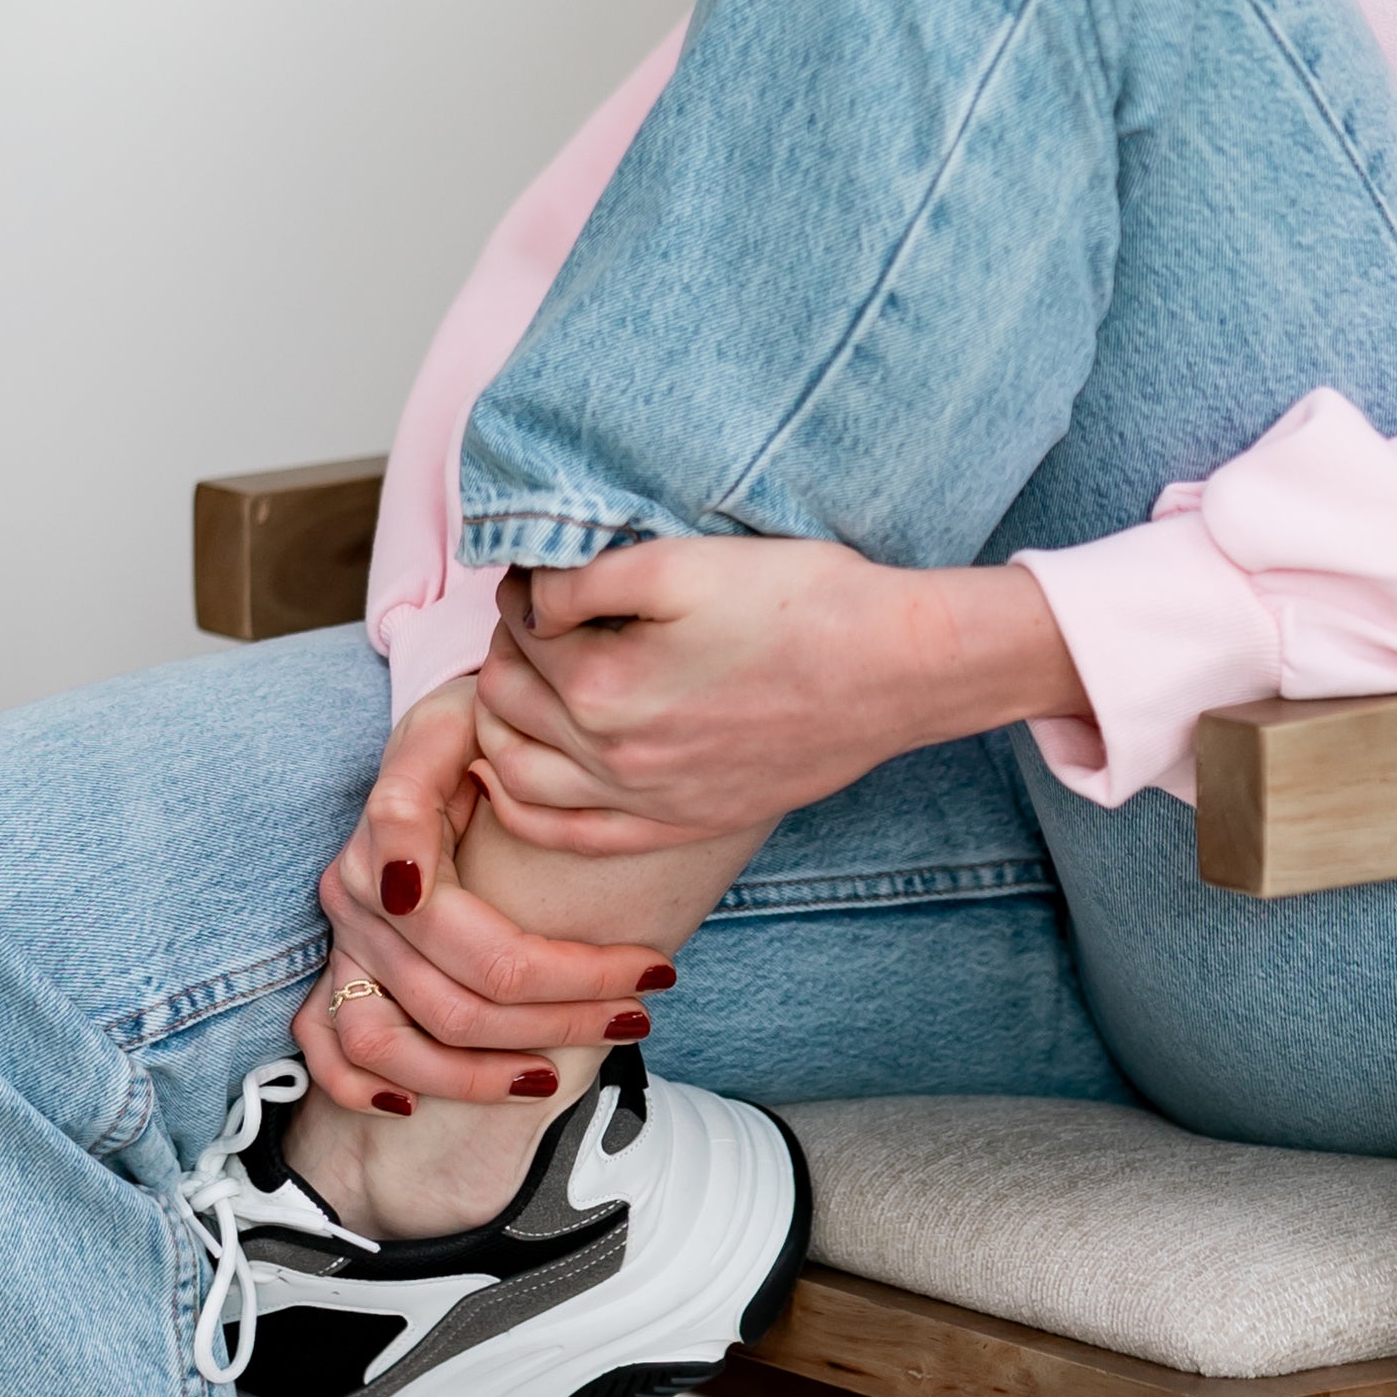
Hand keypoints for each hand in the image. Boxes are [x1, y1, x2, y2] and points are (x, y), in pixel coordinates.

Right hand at [294, 675, 680, 1110]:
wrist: (457, 719)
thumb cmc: (475, 720)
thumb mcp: (456, 722)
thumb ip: (415, 793)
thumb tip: (406, 887)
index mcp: (390, 853)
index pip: (489, 953)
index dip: (577, 975)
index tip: (657, 970)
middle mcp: (361, 906)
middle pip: (459, 1007)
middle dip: (563, 1021)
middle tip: (642, 1014)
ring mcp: (346, 942)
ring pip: (393, 1048)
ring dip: (475, 1079)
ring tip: (556, 1077)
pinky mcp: (337, 967)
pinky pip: (330, 1052)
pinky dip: (361, 1090)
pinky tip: (414, 1110)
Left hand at [470, 539, 1089, 855]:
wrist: (897, 668)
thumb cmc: (801, 601)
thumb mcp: (681, 560)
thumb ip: (581, 577)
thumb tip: (524, 596)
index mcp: (603, 682)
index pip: (518, 630)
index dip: (523, 591)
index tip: (546, 572)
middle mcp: (612, 754)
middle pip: (507, 699)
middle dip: (507, 650)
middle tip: (538, 617)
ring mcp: (646, 798)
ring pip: (517, 771)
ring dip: (499, 722)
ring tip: (522, 682)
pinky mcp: (681, 821)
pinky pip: (566, 836)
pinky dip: (518, 805)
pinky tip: (506, 776)